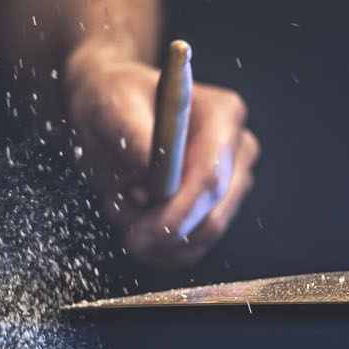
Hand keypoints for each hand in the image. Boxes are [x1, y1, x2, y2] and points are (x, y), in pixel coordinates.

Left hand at [63, 40, 259, 268]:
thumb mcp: (110, 105)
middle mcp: (237, 148)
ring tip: (120, 203)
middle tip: (118, 215)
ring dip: (154, 239)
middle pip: (213, 218)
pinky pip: (190, 249)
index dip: (175, 216)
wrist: (113, 107)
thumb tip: (148, 164)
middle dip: (160, 232)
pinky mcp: (216, 207)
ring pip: (201, 240)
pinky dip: (157, 246)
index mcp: (222, 115)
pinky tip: (133, 217)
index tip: (135, 234)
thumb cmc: (113, 99)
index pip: (210, 179)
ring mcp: (232, 180)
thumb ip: (131, 132)